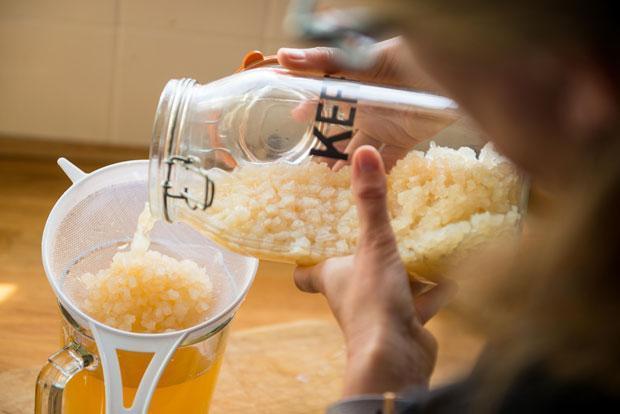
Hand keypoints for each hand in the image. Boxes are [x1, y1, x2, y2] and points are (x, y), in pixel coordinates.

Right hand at [278, 38, 457, 169]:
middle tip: (311, 162)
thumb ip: (324, 59)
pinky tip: (366, 186)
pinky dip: (379, 172)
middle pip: (342, 130)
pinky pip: (389, 159)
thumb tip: (282, 55)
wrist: (448, 72)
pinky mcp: (406, 139)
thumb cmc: (405, 56)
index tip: (296, 119)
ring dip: (347, 162)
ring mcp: (387, 124)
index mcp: (356, 87)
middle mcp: (369, 107)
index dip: (311, 109)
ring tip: (330, 176)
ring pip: (361, 149)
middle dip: (326, 145)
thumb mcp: (361, 56)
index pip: (326, 100)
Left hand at [294, 146, 456, 395]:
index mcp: (331, 276)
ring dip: (400, 267)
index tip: (308, 238)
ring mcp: (378, 309)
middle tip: (369, 226)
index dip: (302, 258)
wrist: (398, 357)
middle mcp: (350, 293)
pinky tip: (450, 272)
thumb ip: (371, 202)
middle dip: (357, 252)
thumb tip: (363, 153)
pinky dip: (433, 288)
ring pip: (386, 283)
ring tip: (415, 240)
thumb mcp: (373, 244)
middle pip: (347, 271)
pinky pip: (419, 300)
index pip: (304, 271)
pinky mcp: (405, 321)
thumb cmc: (373, 301)